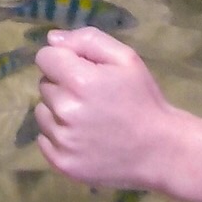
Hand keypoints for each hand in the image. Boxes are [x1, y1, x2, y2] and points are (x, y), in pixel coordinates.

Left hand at [32, 28, 201, 201]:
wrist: (159, 150)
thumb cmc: (144, 100)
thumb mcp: (126, 59)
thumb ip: (87, 40)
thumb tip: (52, 38)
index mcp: (79, 81)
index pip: (45, 57)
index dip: (63, 59)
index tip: (81, 70)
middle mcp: (65, 110)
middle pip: (44, 84)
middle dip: (63, 85)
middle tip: (92, 96)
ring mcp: (62, 140)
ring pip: (42, 112)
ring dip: (58, 111)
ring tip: (88, 118)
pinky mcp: (61, 162)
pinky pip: (43, 139)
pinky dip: (58, 136)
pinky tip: (82, 136)